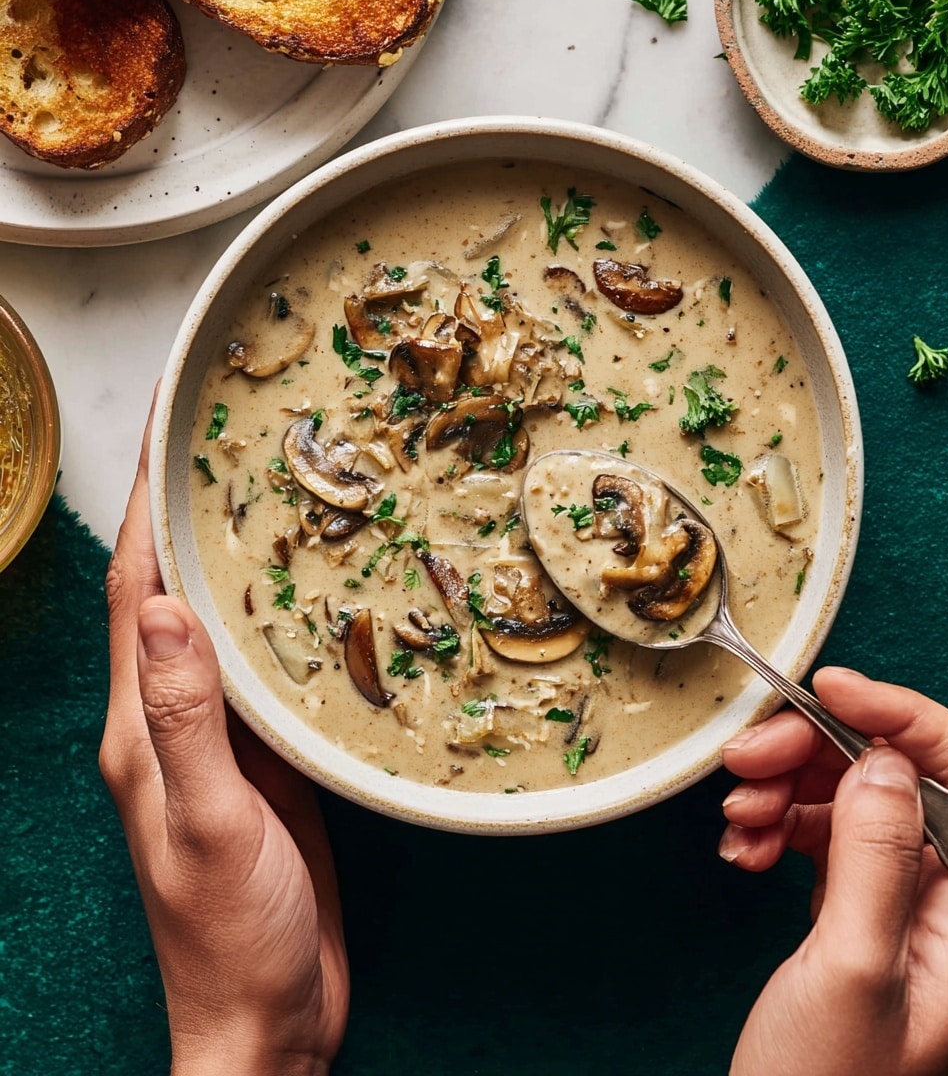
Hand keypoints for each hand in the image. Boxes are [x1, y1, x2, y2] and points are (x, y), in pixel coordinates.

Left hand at [100, 415, 348, 1075]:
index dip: (147, 503)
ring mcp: (219, 737)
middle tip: (230, 434)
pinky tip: (317, 588)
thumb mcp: (209, 824)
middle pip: (172, 589)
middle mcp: (171, 717)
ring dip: (234, 550)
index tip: (169, 426)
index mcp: (142, 723)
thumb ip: (184, 719)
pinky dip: (280, 612)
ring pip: (220, 620)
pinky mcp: (264, 757)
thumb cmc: (231, 935)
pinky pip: (265, 665)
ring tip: (276, 487)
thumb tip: (166, 606)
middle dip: (188, 507)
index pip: (138, 589)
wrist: (267, 1014)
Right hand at [719, 666, 947, 1075]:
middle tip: (747, 759)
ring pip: (849, 798)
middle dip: (815, 755)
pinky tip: (744, 846)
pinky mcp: (854, 905)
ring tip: (736, 819)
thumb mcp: (851, 965)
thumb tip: (884, 758)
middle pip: (894, 777)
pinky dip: (775, 824)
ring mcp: (900, 900)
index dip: (903, 719)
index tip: (832, 688)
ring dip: (782, 790)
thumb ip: (876, 855)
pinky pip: (819, 832)